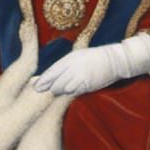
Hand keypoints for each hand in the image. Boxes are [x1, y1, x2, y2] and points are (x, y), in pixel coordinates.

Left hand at [32, 34, 149, 96]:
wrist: (114, 60)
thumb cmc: (94, 57)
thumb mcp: (77, 56)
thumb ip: (64, 66)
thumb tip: (49, 75)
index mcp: (69, 59)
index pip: (52, 72)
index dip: (43, 80)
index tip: (35, 86)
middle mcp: (73, 68)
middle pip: (55, 83)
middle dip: (49, 88)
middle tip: (43, 91)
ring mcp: (81, 77)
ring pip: (63, 89)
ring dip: (60, 91)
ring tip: (56, 92)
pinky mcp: (88, 85)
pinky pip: (74, 92)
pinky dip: (70, 93)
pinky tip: (69, 92)